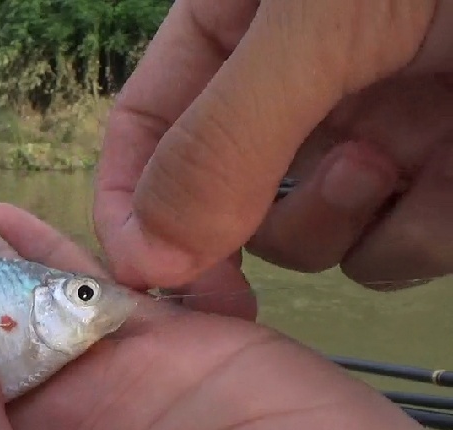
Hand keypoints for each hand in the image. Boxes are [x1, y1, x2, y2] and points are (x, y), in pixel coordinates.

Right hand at [93, 0, 452, 315]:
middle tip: (232, 282)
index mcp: (241, 25)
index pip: (145, 128)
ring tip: (386, 163)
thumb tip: (149, 258)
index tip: (146, 278)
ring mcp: (377, 130)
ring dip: (334, 225)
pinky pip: (399, 248)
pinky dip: (421, 236)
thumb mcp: (319, 21)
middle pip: (220, 196)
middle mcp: (299, 86)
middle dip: (233, 231)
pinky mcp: (451, 177)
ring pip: (308, 236)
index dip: (131, 203)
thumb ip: (224, 136)